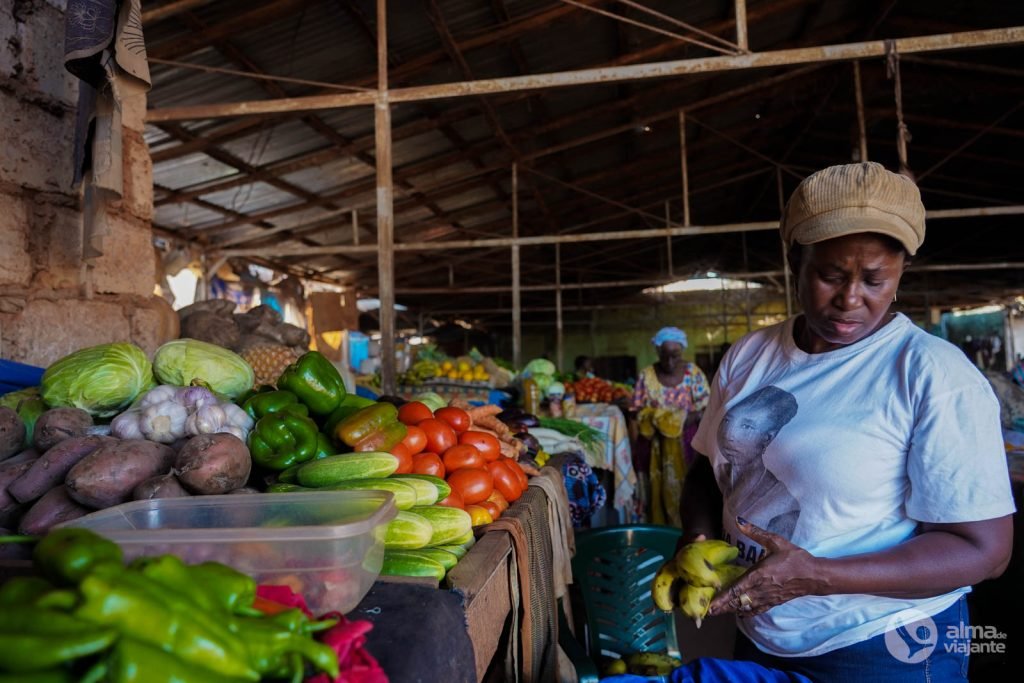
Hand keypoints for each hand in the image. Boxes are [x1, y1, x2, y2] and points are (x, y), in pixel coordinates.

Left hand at [708, 518, 825, 617]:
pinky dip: (747, 612)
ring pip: (746, 606)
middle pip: (738, 601)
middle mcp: (761, 589)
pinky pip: (758, 609)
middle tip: (708, 611)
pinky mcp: (774, 602)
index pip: (737, 589)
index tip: (711, 604)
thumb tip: (738, 520)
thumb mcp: (775, 541)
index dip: (723, 598)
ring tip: (718, 612)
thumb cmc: (795, 557)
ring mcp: (768, 598)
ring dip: (732, 609)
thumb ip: (755, 532)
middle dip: (723, 607)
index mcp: (760, 574)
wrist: (814, 575)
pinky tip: (740, 613)